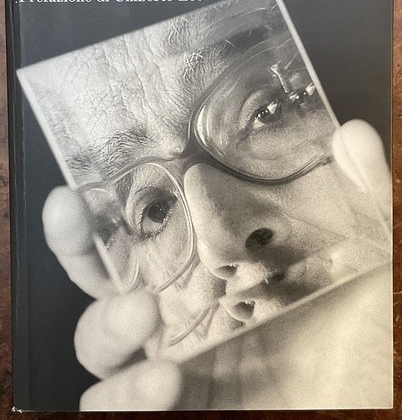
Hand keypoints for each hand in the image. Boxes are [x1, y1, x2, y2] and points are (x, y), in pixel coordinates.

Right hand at [42, 119, 390, 410]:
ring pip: (95, 341)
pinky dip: (127, 395)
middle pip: (104, 272)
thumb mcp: (373, 257)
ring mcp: (175, 358)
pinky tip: (166, 378)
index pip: (151, 223)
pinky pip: (115, 407)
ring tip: (142, 310)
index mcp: (218, 261)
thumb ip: (367, 196)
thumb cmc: (372, 336)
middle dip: (75, 241)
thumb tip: (351, 133)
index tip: (93, 167)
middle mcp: (186, 306)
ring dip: (104, 322)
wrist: (377, 405)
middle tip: (72, 210)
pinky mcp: (177, 407)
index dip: (115, 194)